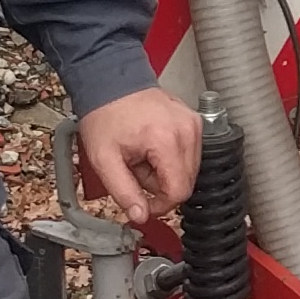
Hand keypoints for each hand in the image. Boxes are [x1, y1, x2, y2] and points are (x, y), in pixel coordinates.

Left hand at [76, 88, 202, 228]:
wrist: (111, 82)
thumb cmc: (106, 114)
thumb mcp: (104, 160)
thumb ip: (123, 192)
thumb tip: (140, 216)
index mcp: (166, 140)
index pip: (179, 191)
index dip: (160, 205)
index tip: (143, 203)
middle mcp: (187, 131)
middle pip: (186, 182)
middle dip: (159, 185)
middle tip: (135, 170)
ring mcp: (194, 124)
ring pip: (189, 170)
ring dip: (165, 172)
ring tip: (142, 156)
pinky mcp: (195, 122)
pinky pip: (190, 154)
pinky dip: (171, 157)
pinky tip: (152, 147)